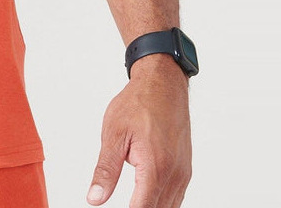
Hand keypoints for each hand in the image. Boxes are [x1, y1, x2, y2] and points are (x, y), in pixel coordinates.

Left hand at [87, 54, 191, 207]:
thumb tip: (95, 199)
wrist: (163, 84)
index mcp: (155, 167)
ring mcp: (183, 173)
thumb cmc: (138, 103)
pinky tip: (147, 197)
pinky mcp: (185, 169)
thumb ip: (105, 170)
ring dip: (151, 206)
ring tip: (132, 201)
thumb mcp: (113, 134)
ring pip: (169, 207)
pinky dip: (162, 202)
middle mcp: (175, 174)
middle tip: (123, 203)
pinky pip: (176, 197)